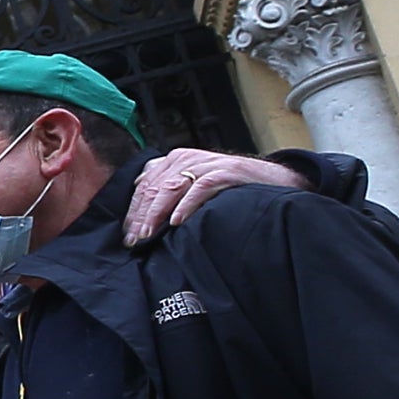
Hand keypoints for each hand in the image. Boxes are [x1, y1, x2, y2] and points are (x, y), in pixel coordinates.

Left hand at [122, 148, 311, 241]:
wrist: (271, 179)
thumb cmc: (229, 186)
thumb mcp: (194, 183)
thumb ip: (169, 190)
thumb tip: (141, 213)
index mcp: (174, 160)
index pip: (144, 185)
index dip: (133, 211)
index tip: (127, 235)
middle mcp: (186, 158)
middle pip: (153, 188)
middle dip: (141, 216)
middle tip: (134, 241)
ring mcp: (206, 163)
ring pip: (171, 187)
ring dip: (157, 214)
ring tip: (149, 234)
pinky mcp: (224, 172)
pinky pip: (200, 187)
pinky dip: (186, 205)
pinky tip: (177, 221)